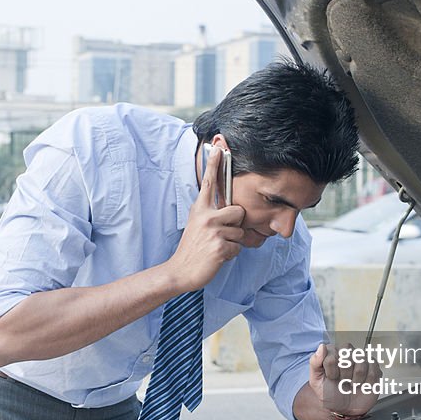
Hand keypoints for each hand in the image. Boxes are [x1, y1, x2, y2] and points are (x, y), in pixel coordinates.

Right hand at [167, 146, 245, 290]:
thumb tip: (230, 209)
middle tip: (221, 234)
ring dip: (232, 243)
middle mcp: (206, 217)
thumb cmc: (192, 248)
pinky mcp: (220, 246)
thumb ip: (210, 214)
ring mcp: (213, 231)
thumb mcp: (197, 225)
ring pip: (240, 233)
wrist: (180, 270)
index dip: (214, 165)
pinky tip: (216, 257)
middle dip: (236, 225)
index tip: (218, 149)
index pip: (208, 183)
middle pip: (239, 211)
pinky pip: (238, 248)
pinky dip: (230, 255)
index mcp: (199, 209)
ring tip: (216, 247)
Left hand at [308, 343, 381, 417]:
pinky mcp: (374, 367)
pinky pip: (373, 369)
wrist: (345, 409)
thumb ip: (315, 363)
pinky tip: (362, 385)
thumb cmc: (330, 394)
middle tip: (342, 382)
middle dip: (344, 374)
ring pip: (361, 362)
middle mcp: (347, 352)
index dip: (331, 370)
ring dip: (355, 379)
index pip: (331, 354)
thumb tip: (322, 346)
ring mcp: (362, 358)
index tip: (331, 378)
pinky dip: (367, 382)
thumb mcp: (316, 382)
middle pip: (347, 355)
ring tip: (352, 384)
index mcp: (331, 352)